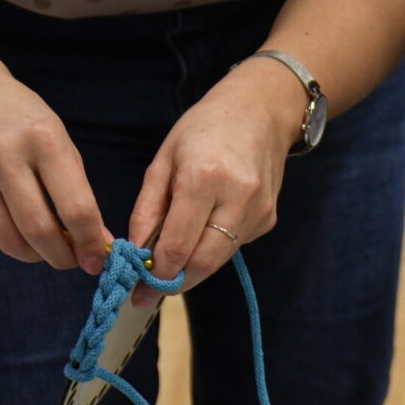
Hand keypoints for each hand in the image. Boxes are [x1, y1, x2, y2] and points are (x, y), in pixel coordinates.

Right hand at [0, 50, 107, 272]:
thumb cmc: (21, 119)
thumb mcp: (60, 143)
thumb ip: (79, 193)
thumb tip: (97, 243)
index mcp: (44, 141)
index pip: (75, 207)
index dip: (90, 243)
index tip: (98, 260)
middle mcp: (3, 156)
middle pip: (39, 231)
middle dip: (63, 258)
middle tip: (73, 261)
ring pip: (9, 241)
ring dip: (35, 255)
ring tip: (46, 248)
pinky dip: (5, 244)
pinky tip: (15, 231)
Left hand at [129, 57, 302, 305]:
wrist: (261, 111)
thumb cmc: (205, 128)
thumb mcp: (163, 160)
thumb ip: (148, 208)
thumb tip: (137, 250)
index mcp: (204, 179)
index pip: (177, 244)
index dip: (155, 273)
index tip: (136, 290)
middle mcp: (237, 198)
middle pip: (204, 261)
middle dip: (173, 282)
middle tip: (148, 293)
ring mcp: (259, 211)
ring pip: (220, 258)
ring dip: (192, 268)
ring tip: (169, 267)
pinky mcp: (269, 218)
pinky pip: (234, 245)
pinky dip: (213, 247)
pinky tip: (203, 231)